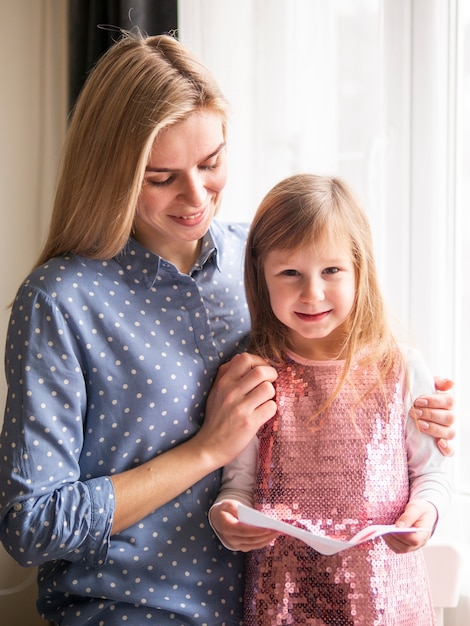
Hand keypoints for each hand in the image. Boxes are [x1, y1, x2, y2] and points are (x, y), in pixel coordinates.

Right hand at [194, 352, 276, 467]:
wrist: (209, 446)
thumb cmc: (216, 418)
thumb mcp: (215, 392)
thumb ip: (227, 375)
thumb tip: (244, 359)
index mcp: (223, 382)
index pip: (244, 358)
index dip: (259, 361)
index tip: (262, 369)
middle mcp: (231, 392)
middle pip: (260, 371)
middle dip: (272, 374)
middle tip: (271, 382)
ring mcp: (240, 408)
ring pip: (268, 388)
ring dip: (272, 393)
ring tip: (265, 400)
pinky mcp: (249, 423)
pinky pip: (271, 407)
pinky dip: (271, 409)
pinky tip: (264, 413)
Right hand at [210, 500, 277, 550]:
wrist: (219, 519)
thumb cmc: (226, 510)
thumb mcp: (229, 504)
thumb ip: (239, 509)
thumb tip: (254, 516)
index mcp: (227, 527)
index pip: (244, 531)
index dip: (257, 531)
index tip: (269, 528)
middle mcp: (231, 539)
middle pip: (251, 539)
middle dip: (265, 535)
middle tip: (278, 530)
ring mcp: (236, 545)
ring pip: (254, 544)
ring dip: (267, 539)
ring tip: (278, 532)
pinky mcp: (241, 546)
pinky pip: (254, 546)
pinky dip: (264, 541)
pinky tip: (272, 536)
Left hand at [383, 499, 436, 553]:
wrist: (422, 512)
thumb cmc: (420, 509)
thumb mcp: (416, 508)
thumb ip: (408, 516)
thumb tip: (398, 527)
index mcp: (424, 534)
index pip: (414, 540)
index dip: (403, 536)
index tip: (394, 528)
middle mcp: (419, 544)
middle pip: (405, 546)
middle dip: (393, 538)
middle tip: (384, 529)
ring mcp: (412, 546)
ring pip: (399, 549)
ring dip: (389, 540)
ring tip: (382, 530)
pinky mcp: (404, 545)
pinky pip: (395, 547)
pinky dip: (389, 541)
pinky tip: (384, 532)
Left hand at [413, 377, 454, 455]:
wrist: (402, 418)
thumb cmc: (414, 402)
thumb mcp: (421, 389)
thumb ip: (435, 383)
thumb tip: (451, 383)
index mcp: (446, 404)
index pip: (450, 401)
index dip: (435, 401)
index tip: (418, 401)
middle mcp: (449, 418)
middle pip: (449, 417)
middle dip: (430, 414)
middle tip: (414, 412)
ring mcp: (447, 433)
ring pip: (450, 432)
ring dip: (434, 428)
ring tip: (419, 424)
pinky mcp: (442, 447)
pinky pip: (450, 450)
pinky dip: (446, 448)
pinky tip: (438, 443)